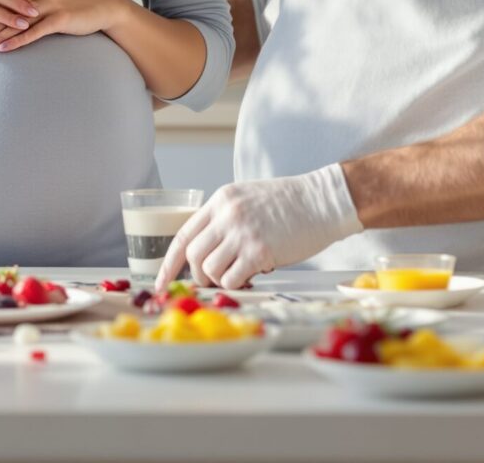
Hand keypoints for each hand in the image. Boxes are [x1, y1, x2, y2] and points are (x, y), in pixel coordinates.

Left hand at [155, 165, 362, 289]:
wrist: (323, 201)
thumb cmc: (290, 204)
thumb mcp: (248, 199)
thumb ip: (225, 220)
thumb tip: (207, 254)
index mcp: (221, 201)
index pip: (182, 234)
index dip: (168, 263)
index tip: (160, 283)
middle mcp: (226, 215)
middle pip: (192, 255)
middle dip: (198, 275)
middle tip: (214, 279)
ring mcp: (242, 233)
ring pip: (209, 269)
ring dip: (220, 280)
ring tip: (239, 274)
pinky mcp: (260, 251)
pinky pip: (232, 278)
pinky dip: (237, 283)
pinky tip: (252, 275)